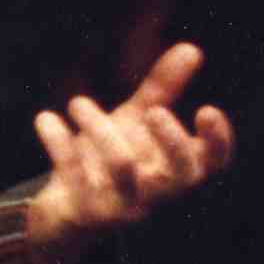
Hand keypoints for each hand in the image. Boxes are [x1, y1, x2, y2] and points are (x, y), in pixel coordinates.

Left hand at [32, 39, 236, 240]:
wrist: (67, 208)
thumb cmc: (111, 158)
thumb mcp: (137, 121)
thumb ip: (163, 89)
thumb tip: (192, 49)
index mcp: (176, 172)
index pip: (212, 164)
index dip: (217, 141)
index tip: (207, 109)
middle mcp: (158, 194)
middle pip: (181, 177)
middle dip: (171, 142)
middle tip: (154, 110)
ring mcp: (125, 208)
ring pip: (122, 168)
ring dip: (100, 129)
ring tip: (78, 102)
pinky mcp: (88, 214)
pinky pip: (76, 177)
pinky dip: (60, 144)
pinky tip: (46, 119)